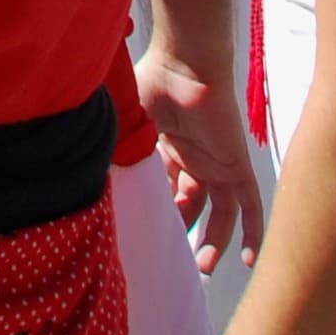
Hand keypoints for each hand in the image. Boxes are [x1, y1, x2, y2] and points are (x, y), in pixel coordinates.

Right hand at [135, 40, 264, 273]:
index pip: (166, 187)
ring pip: (221, 212)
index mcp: (168, 146)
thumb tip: (82, 175)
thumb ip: (114, 150)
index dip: (160, 210)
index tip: (149, 233)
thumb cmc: (153, 85)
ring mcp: (217, 162)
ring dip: (215, 241)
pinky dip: (253, 231)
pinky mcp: (237, 165)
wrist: (187, 65)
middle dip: (185, 230)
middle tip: (177, 259)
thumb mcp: (127, 123)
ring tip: (204, 268)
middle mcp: (194, 157)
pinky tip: (249, 259)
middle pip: (193, 203)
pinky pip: (251, 204)